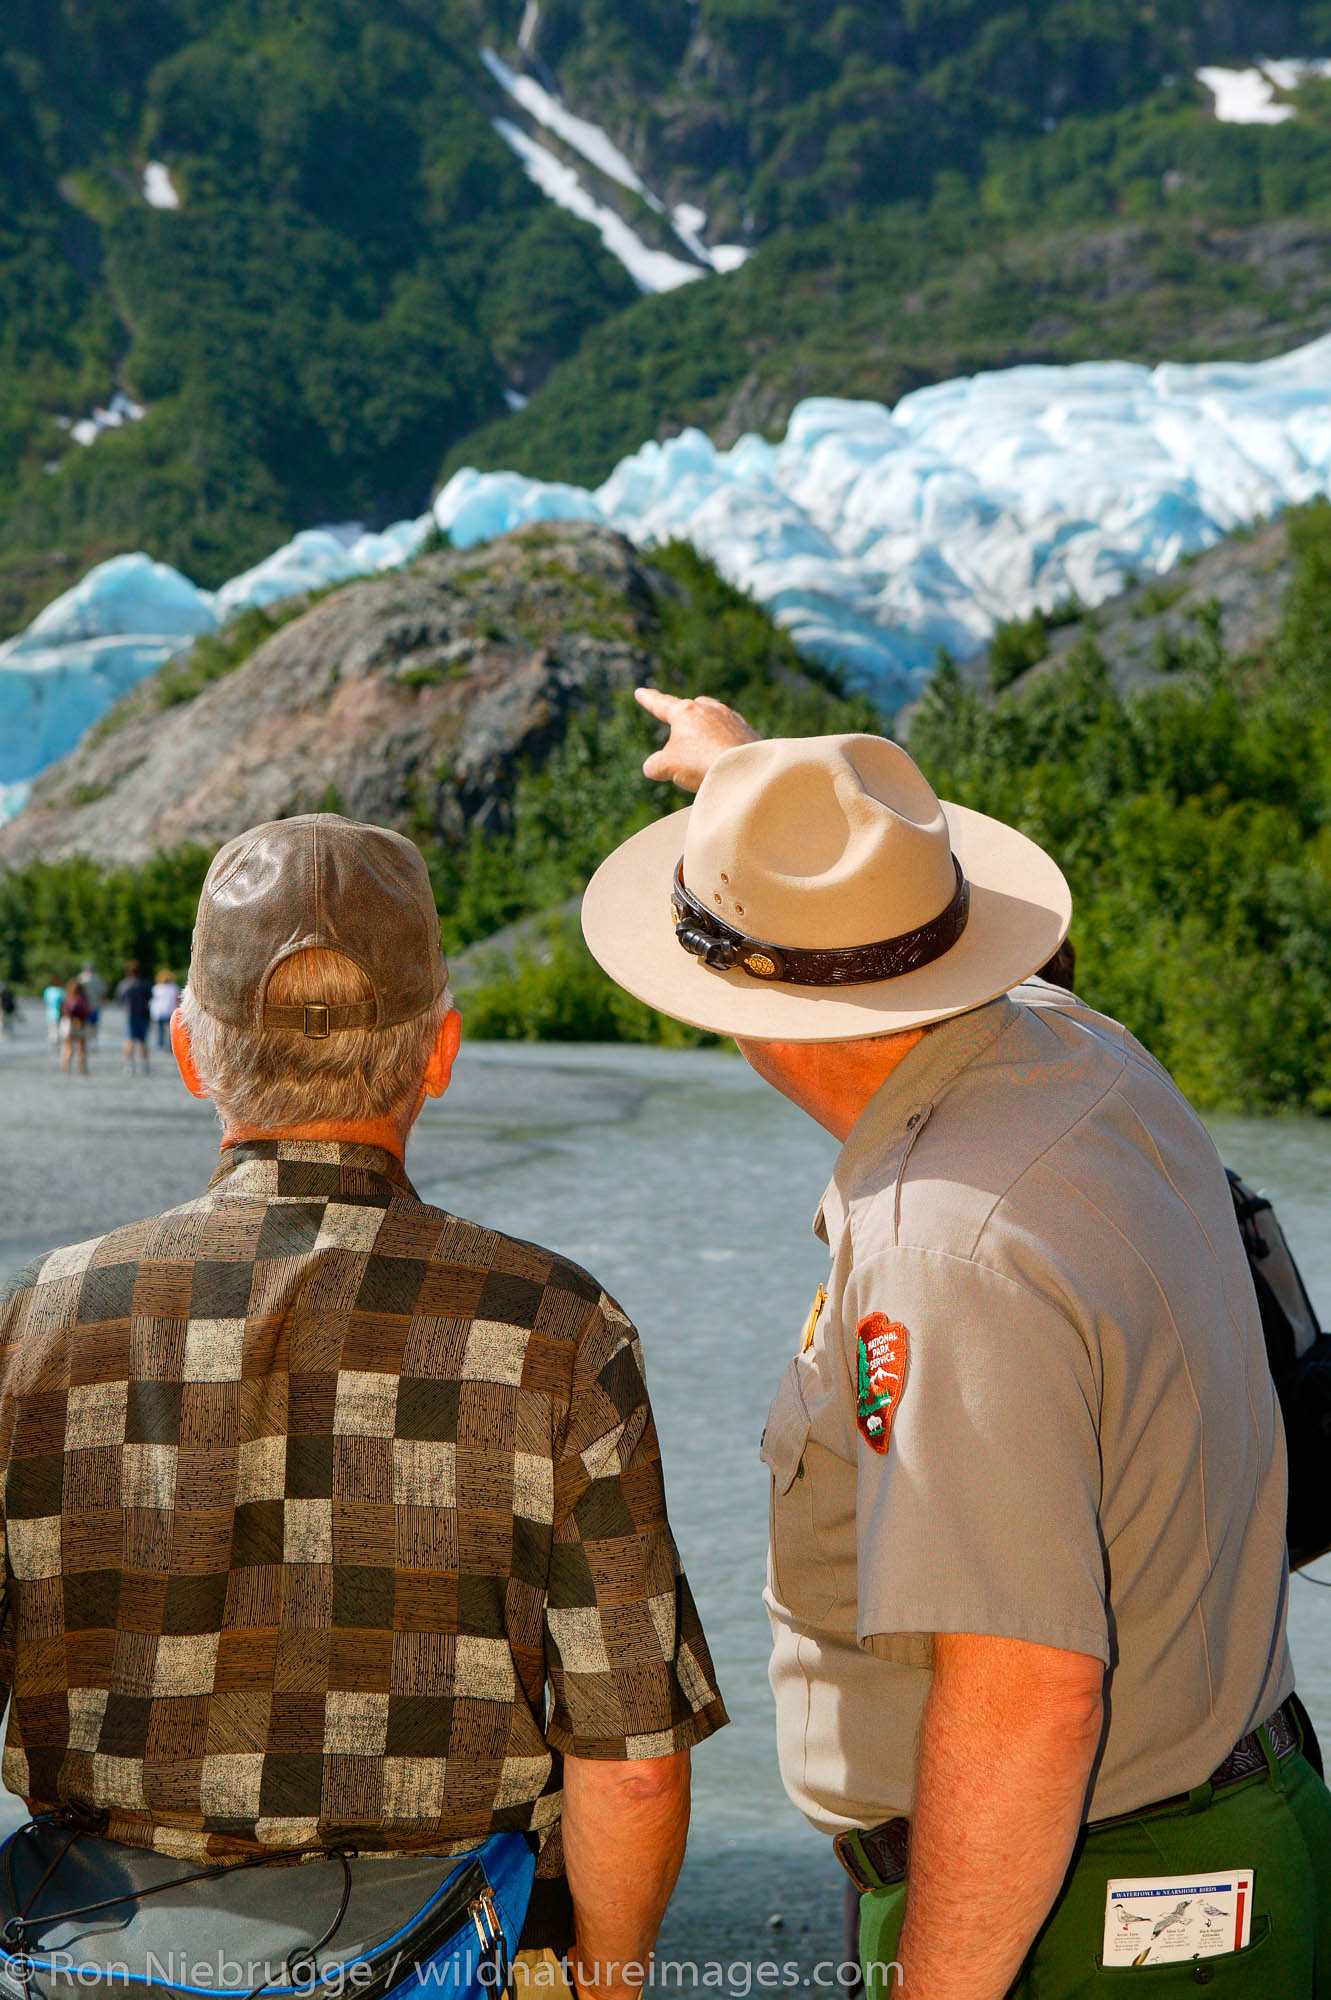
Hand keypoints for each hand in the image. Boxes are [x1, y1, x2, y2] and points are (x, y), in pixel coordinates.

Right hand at [635, 688, 759, 792]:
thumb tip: (651, 766)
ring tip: (705, 753)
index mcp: (685, 712)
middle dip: (685, 717)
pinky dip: (724, 744)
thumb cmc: (700, 762)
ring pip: (714, 720)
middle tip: (680, 731)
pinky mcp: (748, 732)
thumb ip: (656, 765)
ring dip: (707, 733)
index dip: (649, 700)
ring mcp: (731, 719)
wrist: (744, 769)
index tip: (641, 692)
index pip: (661, 704)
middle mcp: (710, 709)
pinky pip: (731, 734)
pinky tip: (724, 757)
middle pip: (693, 708)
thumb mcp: (669, 766)